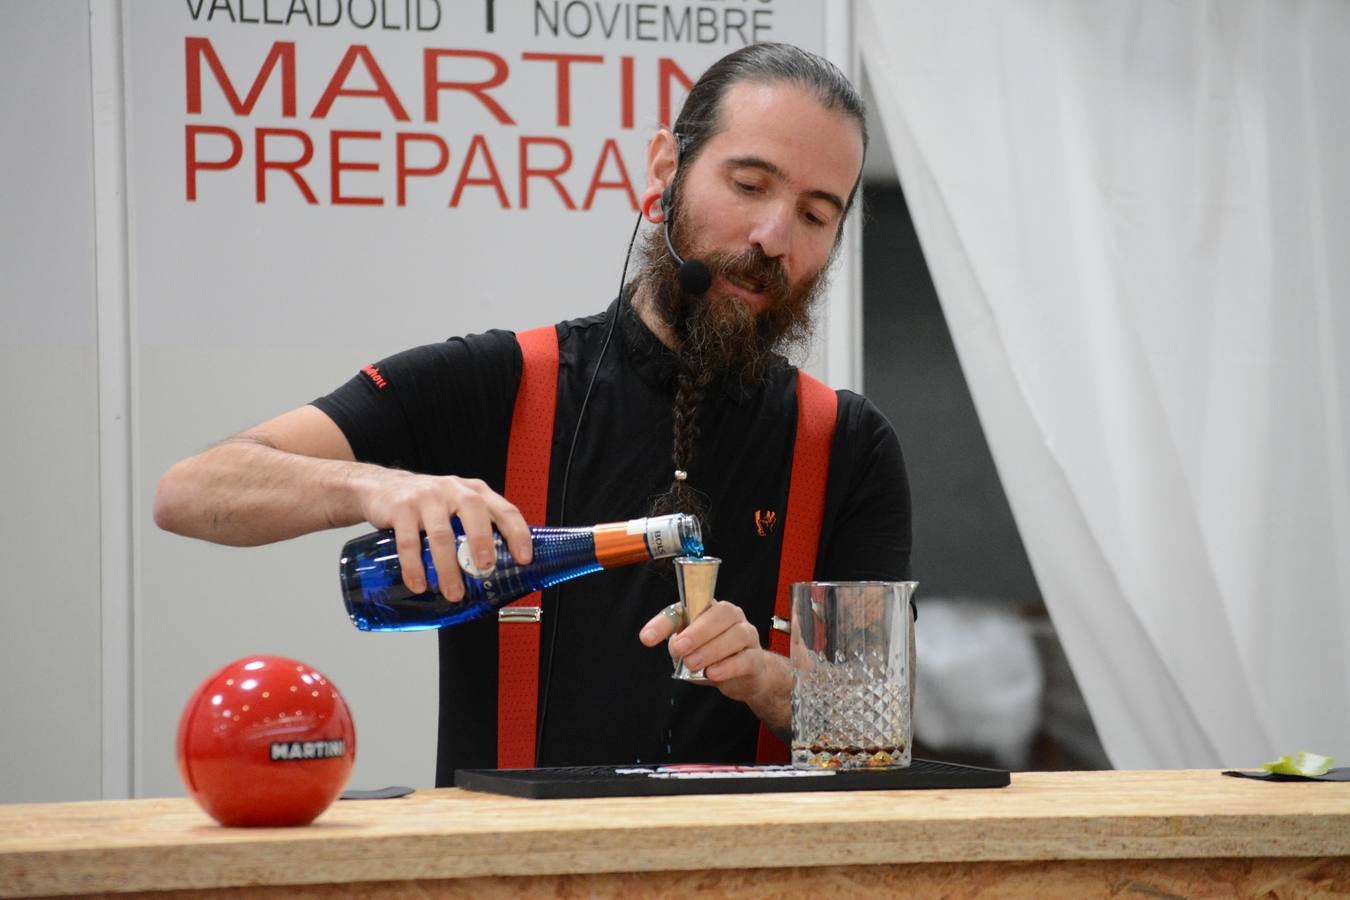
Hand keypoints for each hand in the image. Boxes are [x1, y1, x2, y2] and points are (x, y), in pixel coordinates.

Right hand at [357, 470, 531, 601]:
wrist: (382, 487)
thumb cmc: (429, 503)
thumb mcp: (457, 506)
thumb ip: (476, 528)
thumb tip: (498, 571)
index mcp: (474, 492)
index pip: (504, 509)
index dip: (518, 533)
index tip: (524, 558)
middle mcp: (453, 490)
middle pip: (473, 512)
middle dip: (482, 542)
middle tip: (485, 568)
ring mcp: (426, 498)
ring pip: (441, 535)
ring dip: (448, 568)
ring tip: (453, 592)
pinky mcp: (401, 509)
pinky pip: (409, 542)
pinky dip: (414, 567)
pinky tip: (419, 584)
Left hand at [639, 599, 776, 704]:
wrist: (746, 676)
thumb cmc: (713, 657)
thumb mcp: (689, 650)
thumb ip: (679, 646)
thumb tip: (674, 647)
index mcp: (710, 608)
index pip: (688, 606)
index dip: (666, 621)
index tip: (647, 637)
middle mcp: (732, 616)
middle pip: (720, 615)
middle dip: (696, 632)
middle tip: (678, 648)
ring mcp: (747, 636)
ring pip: (735, 635)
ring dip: (711, 650)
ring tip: (692, 664)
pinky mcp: (756, 659)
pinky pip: (746, 659)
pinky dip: (728, 666)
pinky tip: (712, 673)